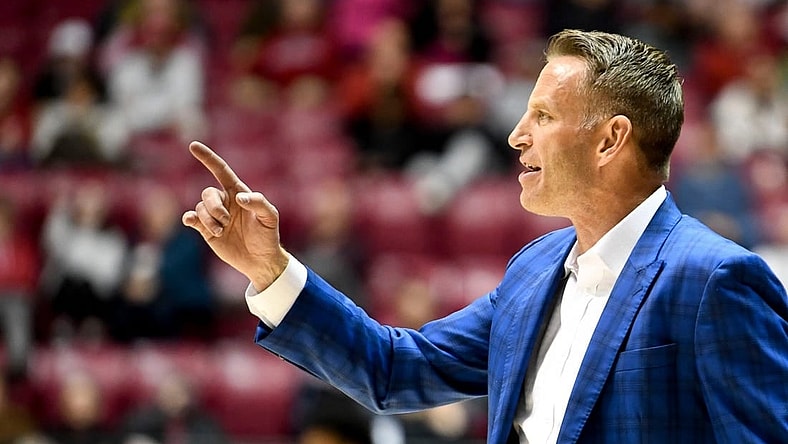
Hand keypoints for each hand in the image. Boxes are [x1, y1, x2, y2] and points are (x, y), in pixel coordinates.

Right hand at [182, 141, 288, 290]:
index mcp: (238, 193)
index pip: (221, 171)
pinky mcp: (206, 230)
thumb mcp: (270, 217)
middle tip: (226, 221)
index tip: (193, 146)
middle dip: (214, 207)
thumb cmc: (267, 235)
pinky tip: (192, 221)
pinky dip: (190, 218)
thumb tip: (239, 197)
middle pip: (208, 193)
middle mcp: (224, 202)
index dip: (208, 158)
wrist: (260, 260)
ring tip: (221, 231)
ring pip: (200, 208)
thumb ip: (258, 203)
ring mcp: (214, 216)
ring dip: (209, 219)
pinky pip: (192, 218)